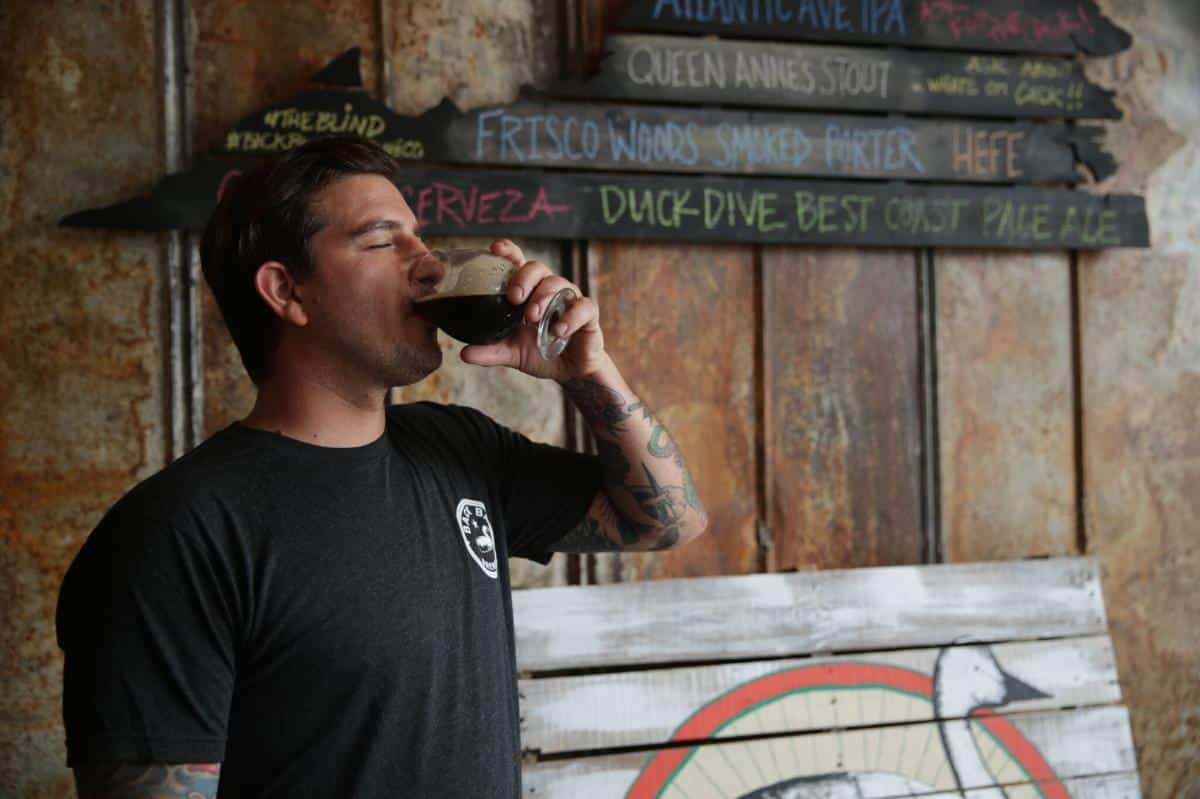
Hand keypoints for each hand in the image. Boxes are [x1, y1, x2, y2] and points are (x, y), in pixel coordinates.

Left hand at [458, 239, 609, 380]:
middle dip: (524, 278)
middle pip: (538, 268)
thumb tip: (464, 353)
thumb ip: (490, 350)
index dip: (508, 252)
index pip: (518, 263)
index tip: (495, 249)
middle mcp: (548, 289)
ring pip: (559, 283)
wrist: (570, 372)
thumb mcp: (511, 353)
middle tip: (514, 297)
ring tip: (532, 317)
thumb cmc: (541, 352)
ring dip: (543, 297)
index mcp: (528, 292)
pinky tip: (558, 331)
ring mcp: (569, 299)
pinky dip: (570, 317)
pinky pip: (583, 307)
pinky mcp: (588, 314)